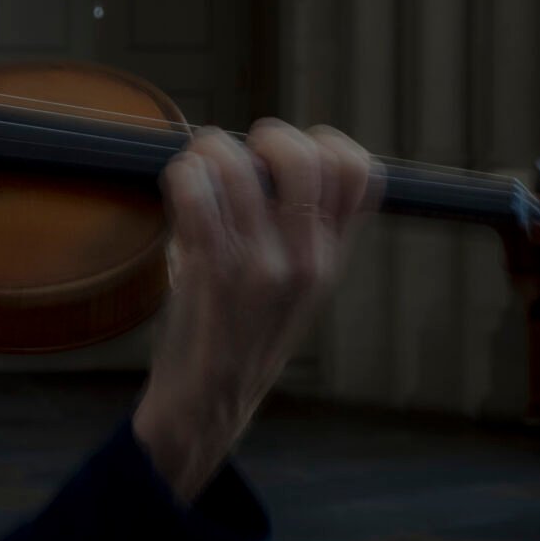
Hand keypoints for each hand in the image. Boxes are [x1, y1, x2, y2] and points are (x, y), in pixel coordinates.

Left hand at [133, 120, 377, 502]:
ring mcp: (261, 265)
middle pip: (306, 157)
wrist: (208, 403)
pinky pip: (195, 191)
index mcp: (332, 258)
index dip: (325, 144)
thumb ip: (300, 231)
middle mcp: (307, 259)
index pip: (361, 173)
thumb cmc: (239, 335)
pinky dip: (182, 174)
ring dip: (208, 151)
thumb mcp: (296, 287)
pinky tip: (178, 187)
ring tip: (197, 167)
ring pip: (239, 164)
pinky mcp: (212, 271)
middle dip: (266, 137)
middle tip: (239, 154)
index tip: (286, 156)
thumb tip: (268, 158)